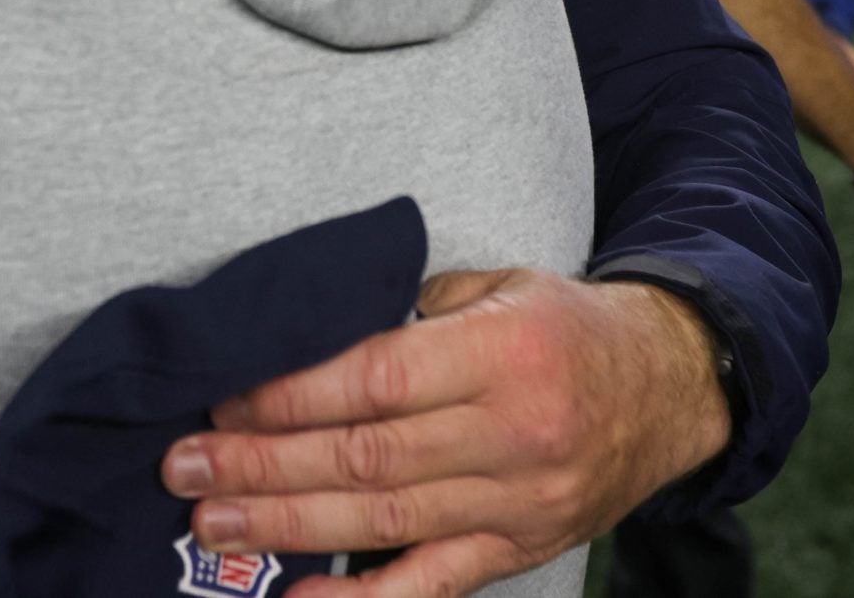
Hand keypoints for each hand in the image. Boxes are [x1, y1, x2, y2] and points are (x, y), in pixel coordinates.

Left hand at [162, 270, 731, 597]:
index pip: (377, 381)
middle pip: (368, 458)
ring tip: (211, 521)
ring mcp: (519, 504)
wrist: (668, 385)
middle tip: (184, 465)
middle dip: (264, 465)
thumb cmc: (563, 325)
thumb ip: (411, 312)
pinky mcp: (519, 550)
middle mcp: (515, 435)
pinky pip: (433, 586)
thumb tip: (304, 336)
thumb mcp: (498, 286)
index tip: (222, 400)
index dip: (291, 396)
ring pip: (386, 523)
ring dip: (288, 527)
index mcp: (505, 354)